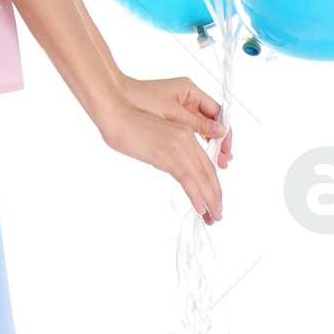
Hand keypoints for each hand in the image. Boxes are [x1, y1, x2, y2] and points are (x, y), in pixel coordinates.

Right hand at [97, 99, 223, 224]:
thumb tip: (172, 167)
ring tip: (213, 217)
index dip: (213, 185)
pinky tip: (201, 208)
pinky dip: (196, 195)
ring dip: (210, 200)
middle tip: (217, 215)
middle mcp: (187, 138)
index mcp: (186, 134)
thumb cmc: (129, 127)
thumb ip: (168, 152)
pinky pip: (187, 179)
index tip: (214, 201)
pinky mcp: (167, 154)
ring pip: (201, 178)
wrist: (115, 115)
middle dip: (215, 196)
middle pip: (208, 172)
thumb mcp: (156, 139)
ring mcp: (178, 146)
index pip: (206, 164)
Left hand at [117, 73, 232, 168]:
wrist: (116, 99)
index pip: (217, 112)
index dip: (225, 131)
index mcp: (191, 92)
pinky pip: (190, 131)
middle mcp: (189, 98)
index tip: (227, 148)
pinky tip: (199, 157)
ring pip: (202, 128)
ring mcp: (180, 108)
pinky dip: (196, 143)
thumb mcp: (172, 113)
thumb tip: (221, 131)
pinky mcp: (171, 117)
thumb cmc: (141, 99)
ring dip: (209, 145)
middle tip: (225, 161)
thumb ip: (197, 123)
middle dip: (219, 141)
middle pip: (212, 122)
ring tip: (216, 163)